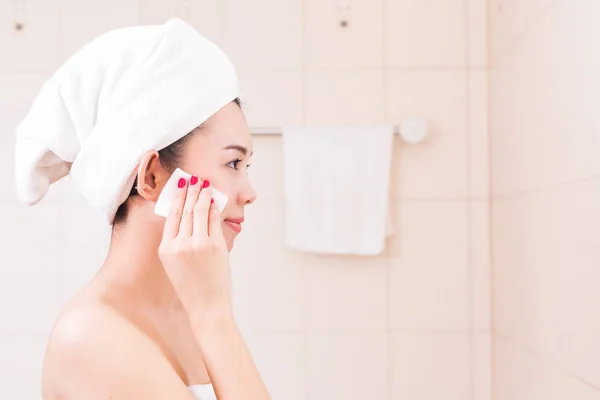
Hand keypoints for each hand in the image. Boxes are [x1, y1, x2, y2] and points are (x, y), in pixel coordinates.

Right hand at [158, 177, 232, 321]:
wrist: (207, 307)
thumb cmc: (192, 288)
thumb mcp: (174, 265)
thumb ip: (177, 243)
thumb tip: (186, 218)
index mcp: (166, 249)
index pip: (171, 216)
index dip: (176, 197)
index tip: (180, 185)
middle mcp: (179, 244)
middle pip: (185, 210)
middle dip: (190, 191)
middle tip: (194, 177)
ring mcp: (198, 244)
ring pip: (199, 212)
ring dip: (203, 195)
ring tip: (205, 184)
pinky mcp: (215, 246)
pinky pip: (214, 222)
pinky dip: (214, 209)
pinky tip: (214, 201)